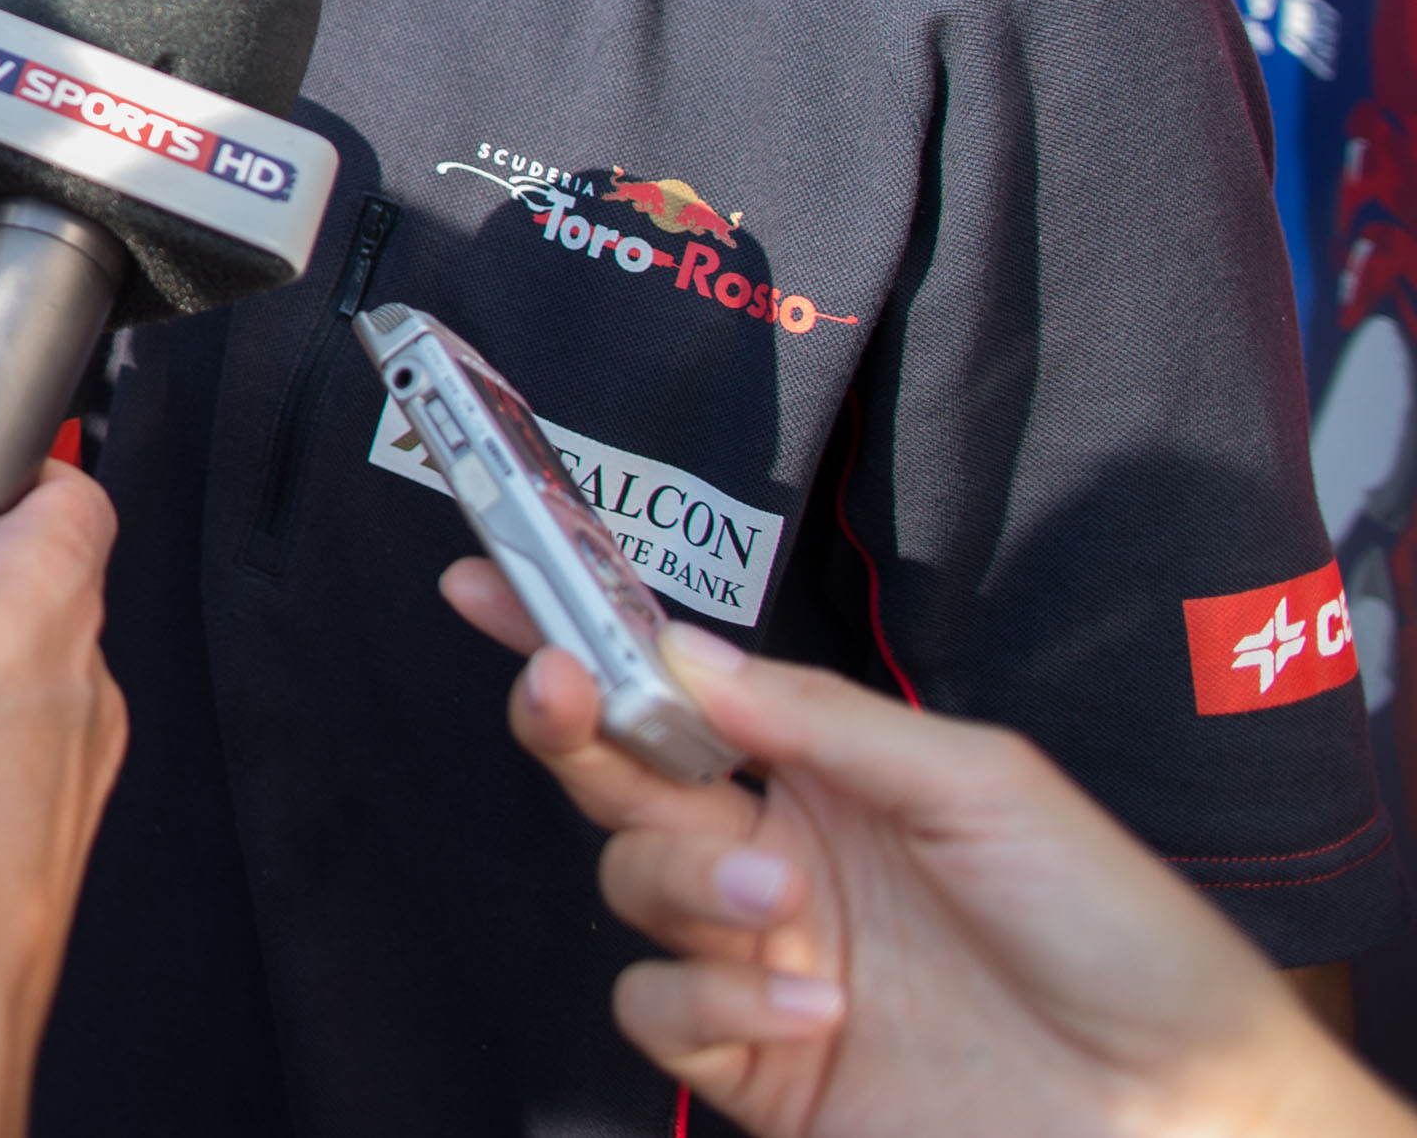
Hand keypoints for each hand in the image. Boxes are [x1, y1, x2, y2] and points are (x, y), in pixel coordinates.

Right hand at [444, 561, 1404, 1137]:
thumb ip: (822, 722)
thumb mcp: (986, 785)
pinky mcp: (757, 1065)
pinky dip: (717, 998)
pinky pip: (660, 1011)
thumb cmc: (1116, 934)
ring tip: (784, 905)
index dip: (572, 631)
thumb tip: (678, 651)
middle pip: (619, 775)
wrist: (1182, 1109)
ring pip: (629, 886)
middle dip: (574, 725)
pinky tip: (816, 1007)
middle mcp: (777, 855)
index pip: (675, 689)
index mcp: (828, 776)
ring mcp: (759, 959)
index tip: (481, 577)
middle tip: (564, 692)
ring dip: (686, 883)